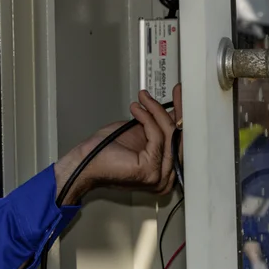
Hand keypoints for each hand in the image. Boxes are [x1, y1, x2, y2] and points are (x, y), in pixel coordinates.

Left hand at [53, 88, 177, 206]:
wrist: (85, 162)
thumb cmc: (107, 151)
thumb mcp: (141, 132)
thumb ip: (160, 126)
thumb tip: (176, 110)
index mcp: (166, 171)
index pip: (181, 140)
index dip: (183, 116)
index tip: (181, 97)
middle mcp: (167, 177)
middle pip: (179, 137)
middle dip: (178, 109)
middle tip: (177, 91)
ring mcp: (160, 176)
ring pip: (168, 134)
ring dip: (156, 111)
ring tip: (144, 99)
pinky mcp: (150, 170)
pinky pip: (156, 136)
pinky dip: (147, 118)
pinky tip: (136, 109)